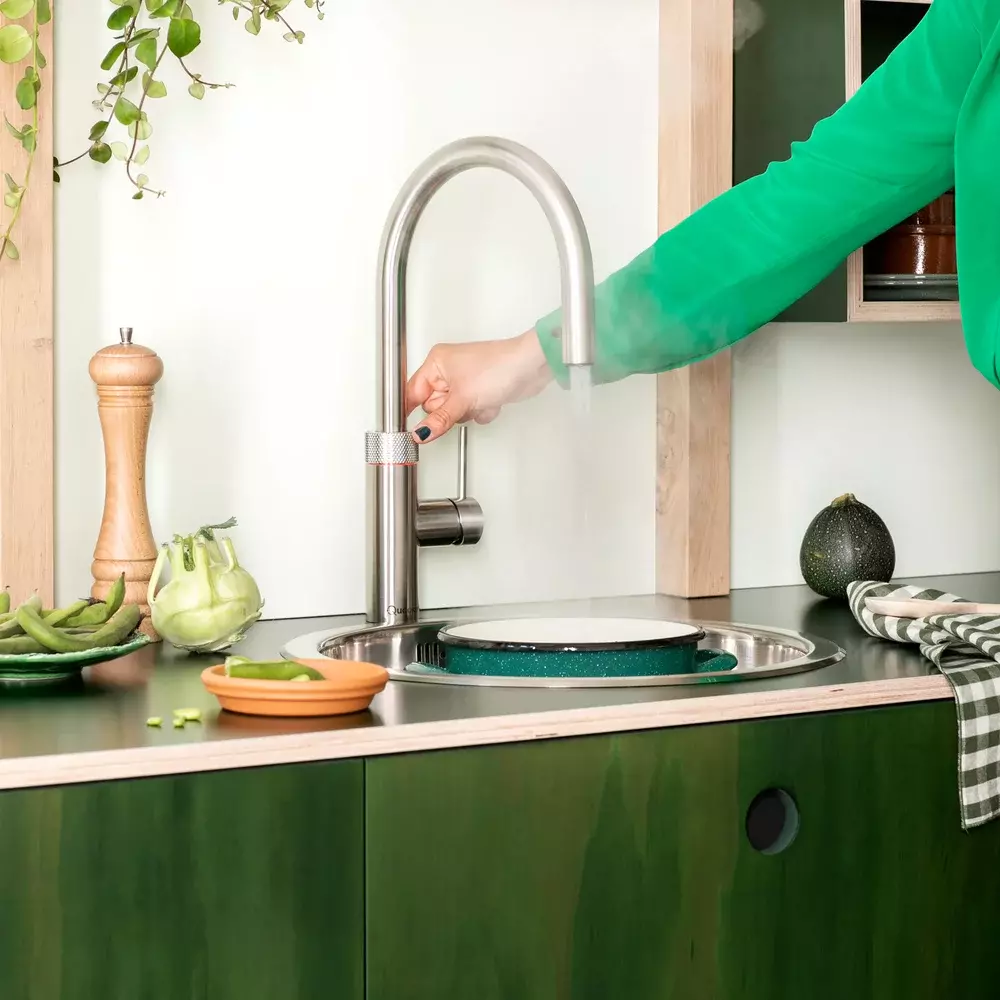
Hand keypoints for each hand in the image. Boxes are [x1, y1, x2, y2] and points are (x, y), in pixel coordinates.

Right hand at [405, 330, 552, 442]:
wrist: (531, 367)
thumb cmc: (499, 366)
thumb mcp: (462, 399)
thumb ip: (439, 420)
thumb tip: (421, 433)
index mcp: (437, 363)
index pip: (412, 393)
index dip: (409, 411)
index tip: (405, 429)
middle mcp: (448, 370)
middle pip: (434, 406)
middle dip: (449, 411)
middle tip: (461, 405)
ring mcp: (465, 381)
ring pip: (453, 412)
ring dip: (467, 412)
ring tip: (479, 400)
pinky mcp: (480, 391)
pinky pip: (471, 412)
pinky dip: (481, 411)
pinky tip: (491, 401)